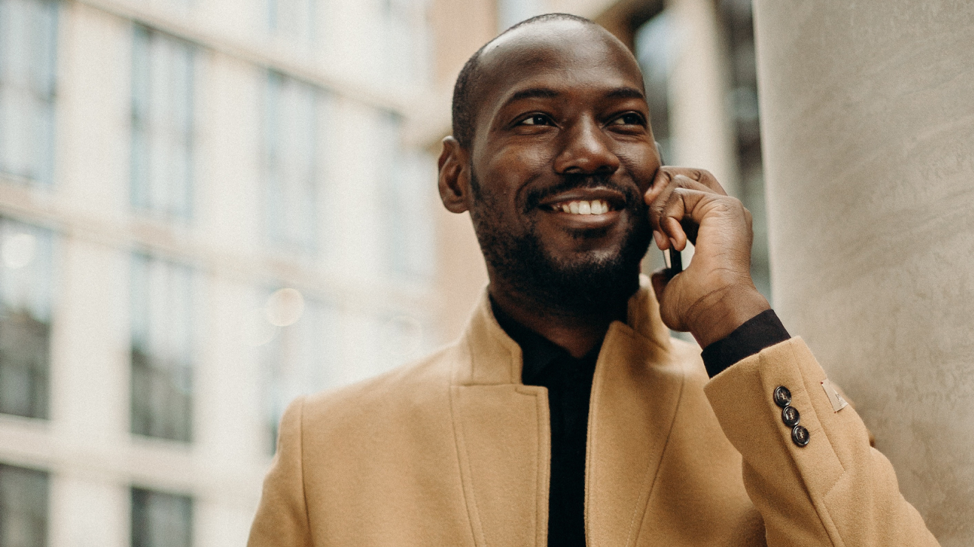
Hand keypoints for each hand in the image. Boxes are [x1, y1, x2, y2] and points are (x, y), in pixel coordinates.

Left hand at [644, 168, 769, 347]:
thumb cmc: (698, 308)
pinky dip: (667, 216)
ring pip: (678, 180)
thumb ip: (666, 276)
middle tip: (647, 210)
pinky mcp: (723, 206)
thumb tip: (659, 272)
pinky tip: (676, 244)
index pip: (687, 194)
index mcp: (716, 229)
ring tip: (664, 243)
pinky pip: (681, 192)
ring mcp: (727, 207)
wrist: (715, 311)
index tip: (654, 233)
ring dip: (658, 210)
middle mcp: (725, 213)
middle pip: (687, 173)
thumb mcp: (673, 290)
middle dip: (659, 186)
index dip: (662, 202)